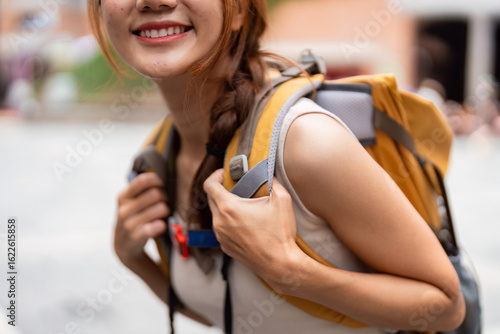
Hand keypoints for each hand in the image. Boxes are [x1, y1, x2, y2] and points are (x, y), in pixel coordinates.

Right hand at [115, 172, 168, 265]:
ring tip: (163, 214)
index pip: (143, 180)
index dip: (158, 180)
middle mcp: (124, 209)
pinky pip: (159, 225)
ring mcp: (129, 223)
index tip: (164, 184)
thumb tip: (164, 173)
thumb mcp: (131, 202)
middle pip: (156, 194)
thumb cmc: (132, 218)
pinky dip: (163, 225)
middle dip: (165, 197)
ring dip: (166, 210)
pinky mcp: (137, 236)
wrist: (123, 245)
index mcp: (123, 196)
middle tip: (166, 202)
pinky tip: (160, 226)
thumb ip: (142, 189)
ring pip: (160, 208)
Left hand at [204, 169, 298, 283]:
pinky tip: (245, 222)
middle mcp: (220, 222)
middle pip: (211, 198)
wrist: (280, 265)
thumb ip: (273, 181)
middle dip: (221, 190)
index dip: (215, 175)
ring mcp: (221, 236)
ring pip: (216, 215)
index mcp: (229, 208)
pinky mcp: (225, 247)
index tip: (224, 174)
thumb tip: (269, 172)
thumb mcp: (282, 200)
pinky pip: (222, 229)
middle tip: (236, 186)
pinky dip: (229, 222)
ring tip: (243, 205)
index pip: (209, 185)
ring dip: (225, 207)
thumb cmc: (280, 234)